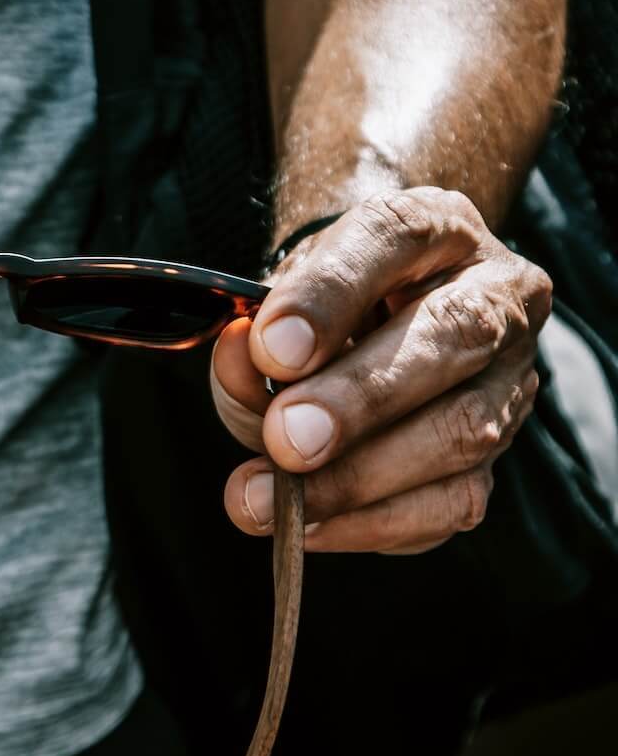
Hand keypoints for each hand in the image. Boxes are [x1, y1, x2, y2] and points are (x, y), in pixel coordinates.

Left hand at [213, 187, 550, 553]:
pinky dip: (373, 523)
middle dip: (359, 398)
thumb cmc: (325, 302)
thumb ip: (260, 322)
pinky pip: (452, 503)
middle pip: (449, 339)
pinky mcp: (495, 458)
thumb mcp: (286, 288)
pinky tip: (308, 527)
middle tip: (284, 440)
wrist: (378, 319)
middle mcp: (495, 296)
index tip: (268, 347)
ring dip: (357, 479)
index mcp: (439, 228)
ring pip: (461, 432)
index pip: (393, 238)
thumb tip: (245, 363)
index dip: (329, 296)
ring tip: (270, 502)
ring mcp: (510, 380)